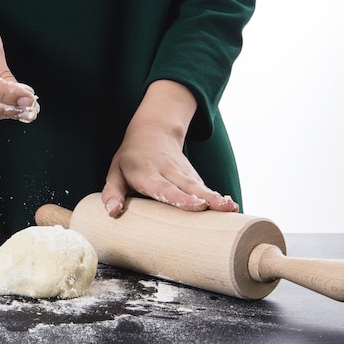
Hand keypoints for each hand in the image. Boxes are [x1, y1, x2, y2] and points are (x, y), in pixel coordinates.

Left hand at [101, 80, 238, 215]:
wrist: (152, 131)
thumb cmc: (130, 159)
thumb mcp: (115, 172)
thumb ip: (112, 192)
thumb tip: (112, 212)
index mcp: (147, 173)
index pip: (164, 188)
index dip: (180, 198)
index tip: (196, 206)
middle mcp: (167, 172)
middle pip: (187, 187)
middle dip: (205, 198)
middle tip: (221, 208)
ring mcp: (182, 172)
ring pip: (199, 185)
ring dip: (216, 197)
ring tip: (231, 208)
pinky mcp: (192, 175)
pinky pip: (205, 187)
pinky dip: (217, 196)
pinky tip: (230, 206)